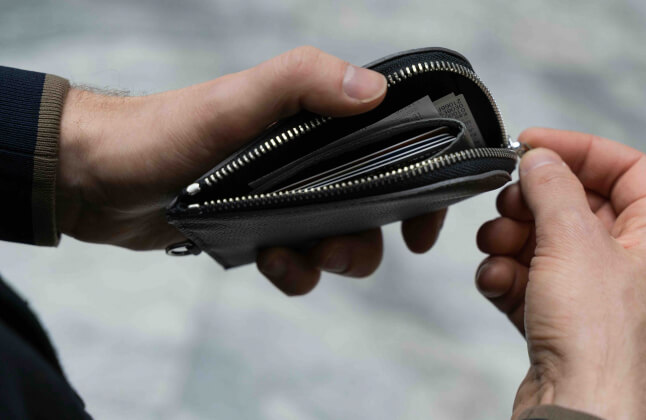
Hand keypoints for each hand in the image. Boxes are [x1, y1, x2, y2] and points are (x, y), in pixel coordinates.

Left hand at [57, 46, 446, 293]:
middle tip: (335, 248)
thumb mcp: (232, 101)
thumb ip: (299, 82)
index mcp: (316, 119)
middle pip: (376, 205)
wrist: (99, 178)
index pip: (394, 144)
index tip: (422, 228)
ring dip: (330, 260)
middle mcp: (311, 157)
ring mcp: (289, 196)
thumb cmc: (163, 130)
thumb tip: (374, 90)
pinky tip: (268, 262)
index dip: (422, 185)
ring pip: (342, 241)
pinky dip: (295, 272)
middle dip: (367, 238)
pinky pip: (302, 263)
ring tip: (288, 256)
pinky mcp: (264, 228)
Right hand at [475, 128, 645, 418]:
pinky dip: (508, 276)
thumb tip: (538, 158)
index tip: (531, 145)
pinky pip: (530, 280)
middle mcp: (631, 262)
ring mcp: (596, 294)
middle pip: (577, 204)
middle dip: (533, 202)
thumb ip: (552, 188)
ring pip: (547, 242)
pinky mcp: (563, 321)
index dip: (578, 149)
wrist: (579, 412)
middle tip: (507, 205)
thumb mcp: (573, 242)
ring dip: (512, 239)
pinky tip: (497, 282)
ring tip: (496, 248)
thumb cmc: (599, 340)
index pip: (626, 167)